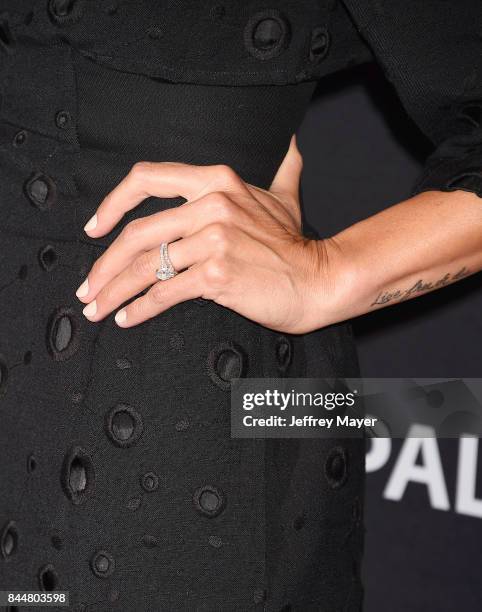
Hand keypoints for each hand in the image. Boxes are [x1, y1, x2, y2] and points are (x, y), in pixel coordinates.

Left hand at [75, 136, 340, 332]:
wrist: (319, 280)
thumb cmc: (296, 245)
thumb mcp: (285, 199)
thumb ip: (283, 170)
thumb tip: (292, 145)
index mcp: (216, 181)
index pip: (147, 178)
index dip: (111, 203)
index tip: (94, 228)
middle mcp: (211, 204)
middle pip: (136, 233)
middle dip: (103, 265)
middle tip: (87, 288)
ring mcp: (214, 239)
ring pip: (145, 265)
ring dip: (113, 291)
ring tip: (96, 309)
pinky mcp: (217, 274)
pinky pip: (165, 292)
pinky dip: (140, 308)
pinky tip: (127, 319)